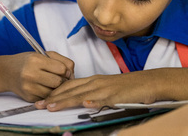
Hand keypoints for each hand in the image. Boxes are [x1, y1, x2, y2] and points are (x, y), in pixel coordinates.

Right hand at [5, 51, 74, 101]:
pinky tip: (44, 87)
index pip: (62, 69)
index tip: (64, 71)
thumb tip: (72, 74)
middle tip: (60, 77)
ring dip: (56, 88)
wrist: (7, 72)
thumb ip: (62, 61)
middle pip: (59, 82)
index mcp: (36, 60)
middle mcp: (31, 74)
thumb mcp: (44, 55)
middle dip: (62, 80)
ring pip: (54, 92)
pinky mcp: (29, 98)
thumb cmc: (28, 62)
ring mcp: (29, 87)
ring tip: (51, 82)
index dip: (66, 70)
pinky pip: (47, 98)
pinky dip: (49, 93)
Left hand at [35, 71, 157, 110]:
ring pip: (82, 94)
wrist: (149, 82)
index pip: (70, 85)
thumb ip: (94, 94)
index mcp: (95, 80)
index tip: (43, 99)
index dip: (55, 92)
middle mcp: (97, 82)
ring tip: (52, 106)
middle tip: (38, 104)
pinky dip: (93, 101)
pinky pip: (103, 98)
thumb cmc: (129, 88)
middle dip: (54, 97)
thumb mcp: (108, 89)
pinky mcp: (116, 95)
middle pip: (71, 89)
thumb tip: (82, 103)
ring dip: (66, 100)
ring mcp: (106, 88)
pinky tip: (85, 105)